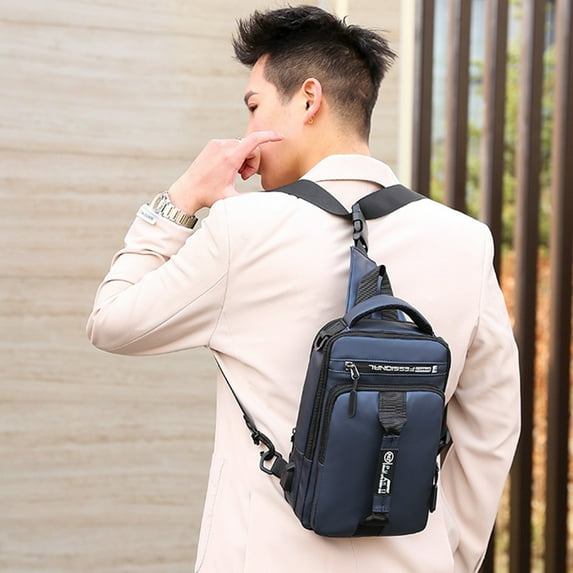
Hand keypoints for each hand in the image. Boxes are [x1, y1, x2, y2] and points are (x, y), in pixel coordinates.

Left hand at [167, 131, 283, 212]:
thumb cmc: (208, 195)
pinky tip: (228, 168)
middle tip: (244, 177)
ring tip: (235, 174)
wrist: (188, 191)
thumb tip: (268, 200)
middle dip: (253, 162)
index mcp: (230, 158)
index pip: (254, 141)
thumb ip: (252, 197)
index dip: (270, 137)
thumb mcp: (232, 199)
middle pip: (250, 147)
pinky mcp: (213, 144)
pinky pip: (232, 145)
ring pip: (242, 145)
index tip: (280, 137)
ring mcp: (217, 144)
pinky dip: (236, 155)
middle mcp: (223, 147)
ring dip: (244, 159)